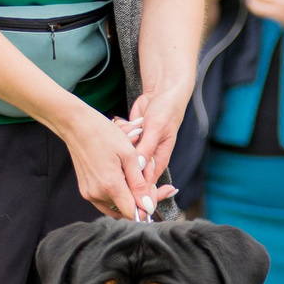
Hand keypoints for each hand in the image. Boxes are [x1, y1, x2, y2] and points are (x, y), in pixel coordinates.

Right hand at [60, 106, 157, 221]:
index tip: (158, 193)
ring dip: (130, 199)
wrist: (77, 126)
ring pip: (116, 207)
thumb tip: (148, 207)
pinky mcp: (85, 191)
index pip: (134, 213)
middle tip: (155, 186)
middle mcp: (97, 194)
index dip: (148, 207)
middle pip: (126, 211)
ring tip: (139, 180)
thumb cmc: (105, 135)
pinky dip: (118, 197)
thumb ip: (139, 184)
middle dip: (142, 202)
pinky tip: (126, 181)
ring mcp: (89, 194)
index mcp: (111, 186)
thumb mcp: (129, 156)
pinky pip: (106, 202)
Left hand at [119, 82, 190, 210]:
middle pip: (132, 173)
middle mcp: (148, 157)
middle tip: (117, 152)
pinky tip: (125, 123)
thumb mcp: (157, 129)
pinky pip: (119, 143)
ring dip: (121, 145)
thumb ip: (147, 148)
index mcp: (159, 159)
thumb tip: (138, 167)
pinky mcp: (130, 140)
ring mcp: (138, 149)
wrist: (162, 94)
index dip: (135, 189)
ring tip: (128, 129)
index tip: (122, 188)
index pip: (147, 182)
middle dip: (123, 166)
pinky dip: (119, 133)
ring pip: (123, 157)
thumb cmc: (166, 111)